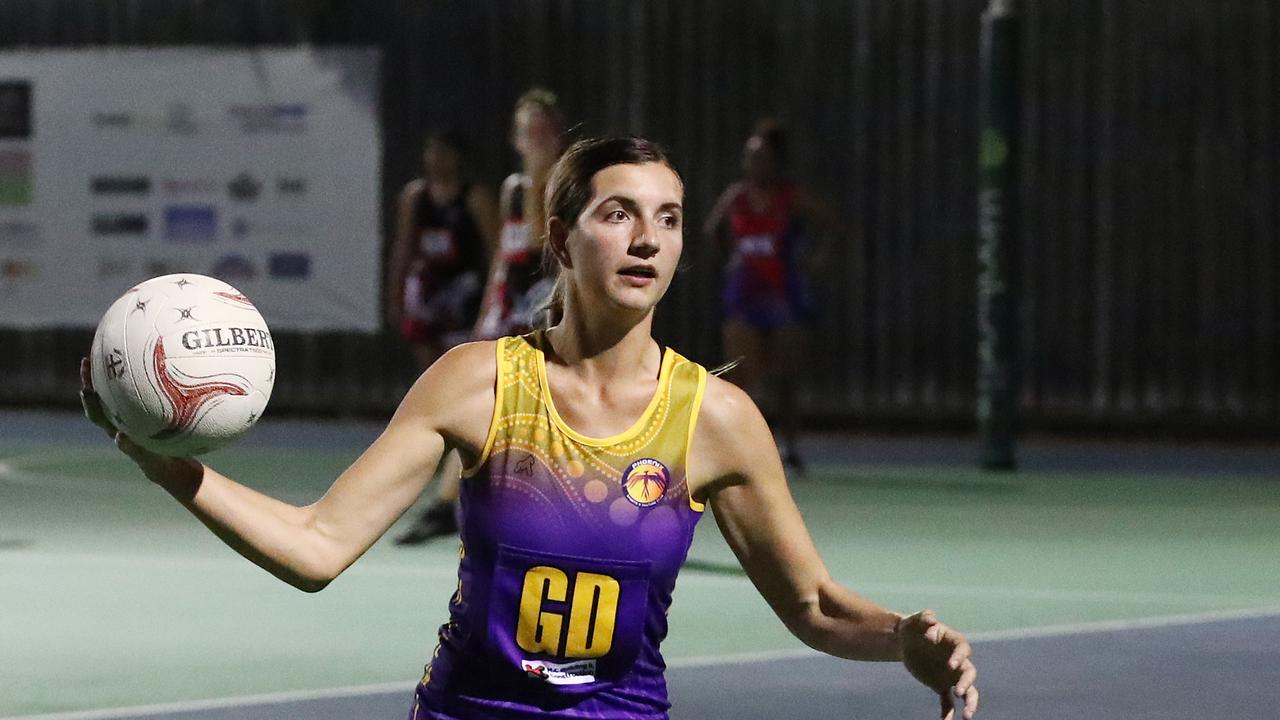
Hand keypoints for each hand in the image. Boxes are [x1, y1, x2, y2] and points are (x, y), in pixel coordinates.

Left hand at [79, 357, 193, 481]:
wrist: (167, 465)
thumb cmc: (156, 462)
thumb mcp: (146, 458)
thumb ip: (133, 449)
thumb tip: (118, 436)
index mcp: (115, 429)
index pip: (97, 414)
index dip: (90, 401)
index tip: (85, 389)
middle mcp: (118, 419)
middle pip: (99, 397)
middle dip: (91, 379)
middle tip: (87, 360)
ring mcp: (130, 413)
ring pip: (115, 391)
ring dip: (109, 374)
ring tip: (108, 353)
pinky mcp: (143, 410)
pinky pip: (136, 390)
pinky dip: (136, 377)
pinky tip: (148, 362)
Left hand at [899, 610, 978, 718]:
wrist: (904, 642)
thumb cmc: (912, 627)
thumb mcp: (914, 619)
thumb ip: (925, 617)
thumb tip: (932, 621)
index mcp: (954, 642)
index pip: (963, 649)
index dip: (959, 657)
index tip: (951, 665)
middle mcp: (957, 660)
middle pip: (969, 673)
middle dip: (966, 683)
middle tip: (959, 692)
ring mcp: (951, 675)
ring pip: (967, 691)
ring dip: (969, 702)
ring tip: (966, 716)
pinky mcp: (942, 686)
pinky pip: (948, 701)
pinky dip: (948, 712)